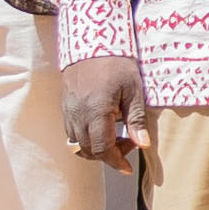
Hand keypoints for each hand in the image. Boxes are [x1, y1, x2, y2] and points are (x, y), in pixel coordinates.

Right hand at [56, 52, 146, 166]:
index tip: (127, 167)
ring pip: (77, 144)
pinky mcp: (65, 106)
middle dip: (109, 155)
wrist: (91, 42)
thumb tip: (143, 144)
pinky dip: (85, 138)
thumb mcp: (134, 89)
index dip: (115, 161)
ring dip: (95, 148)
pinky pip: (71, 132)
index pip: (102, 149)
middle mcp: (78, 115)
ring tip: (116, 137)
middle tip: (129, 143)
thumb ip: (137, 119)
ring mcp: (68, 111)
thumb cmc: (116, 63)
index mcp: (96, 111)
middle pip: (88, 150)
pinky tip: (101, 128)